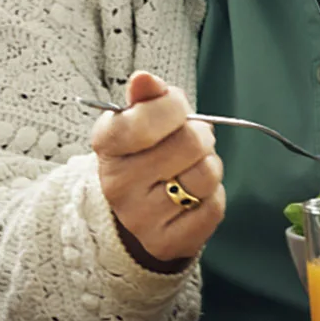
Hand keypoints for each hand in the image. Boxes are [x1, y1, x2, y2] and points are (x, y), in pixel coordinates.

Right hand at [93, 70, 224, 271]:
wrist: (133, 210)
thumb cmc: (141, 154)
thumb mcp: (135, 120)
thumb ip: (145, 97)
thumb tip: (144, 79)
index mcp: (106, 145)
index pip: (147, 118)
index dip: (173, 106)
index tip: (175, 107)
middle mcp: (116, 182)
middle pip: (189, 144)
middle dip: (201, 136)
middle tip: (192, 139)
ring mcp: (140, 216)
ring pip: (205, 177)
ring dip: (209, 166)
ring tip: (192, 167)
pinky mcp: (166, 242)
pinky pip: (213, 208)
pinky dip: (212, 196)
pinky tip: (194, 195)